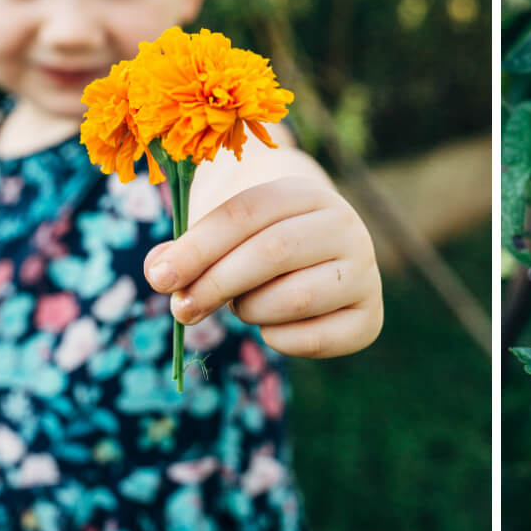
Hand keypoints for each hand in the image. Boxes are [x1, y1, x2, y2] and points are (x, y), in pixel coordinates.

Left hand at [142, 175, 382, 357]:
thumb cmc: (255, 242)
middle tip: (181, 310)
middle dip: (216, 284)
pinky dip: (277, 338)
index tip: (160, 277)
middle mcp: (345, 225)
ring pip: (294, 298)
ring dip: (250, 310)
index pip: (248, 213)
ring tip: (241, 306)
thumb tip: (160, 273)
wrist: (313, 254)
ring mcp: (364, 271)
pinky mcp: (370, 317)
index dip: (198, 247)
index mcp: (306, 191)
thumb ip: (187, 252)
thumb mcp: (221, 235)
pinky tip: (271, 326)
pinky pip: (314, 338)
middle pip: (273, 252)